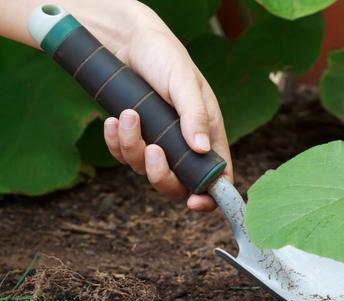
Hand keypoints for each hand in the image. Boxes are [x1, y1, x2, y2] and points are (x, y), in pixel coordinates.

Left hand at [100, 5, 232, 210]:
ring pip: (145, 171)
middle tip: (152, 151)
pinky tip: (113, 120)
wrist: (130, 43)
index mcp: (209, 136)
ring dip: (133, 148)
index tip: (195, 203)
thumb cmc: (167, 58)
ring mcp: (160, 145)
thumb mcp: (185, 83)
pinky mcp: (135, 139)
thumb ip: (195, 115)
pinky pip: (123, 156)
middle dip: (161, 175)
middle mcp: (186, 146)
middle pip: (178, 185)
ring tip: (128, 115)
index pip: (217, 178)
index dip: (210, 197)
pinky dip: (116, 141)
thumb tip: (203, 149)